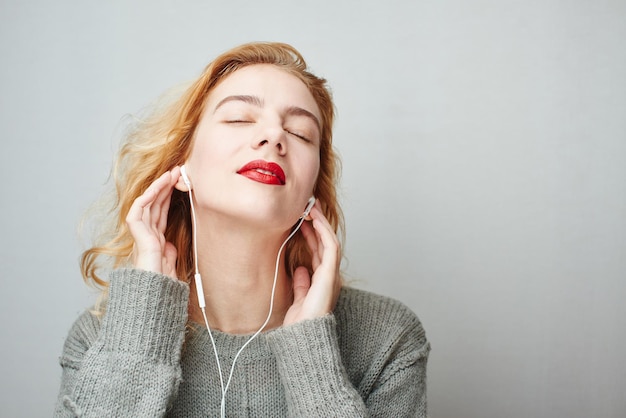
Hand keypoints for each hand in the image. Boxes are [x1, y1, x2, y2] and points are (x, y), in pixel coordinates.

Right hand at [126, 167, 180, 278]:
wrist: (156, 295)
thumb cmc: (163, 284)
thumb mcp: (172, 263)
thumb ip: (170, 252)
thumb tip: (171, 244)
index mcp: (156, 240)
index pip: (161, 211)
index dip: (168, 196)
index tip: (180, 182)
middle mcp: (148, 234)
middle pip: (155, 204)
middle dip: (165, 187)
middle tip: (177, 171)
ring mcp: (142, 234)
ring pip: (147, 204)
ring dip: (159, 187)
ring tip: (171, 173)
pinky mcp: (138, 236)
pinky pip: (139, 211)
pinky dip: (147, 197)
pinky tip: (158, 187)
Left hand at [283, 200, 341, 325]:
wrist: (304, 336)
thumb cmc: (301, 323)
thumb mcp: (297, 299)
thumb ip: (301, 284)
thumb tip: (300, 269)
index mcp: (322, 280)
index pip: (318, 251)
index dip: (311, 234)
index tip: (302, 219)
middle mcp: (329, 275)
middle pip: (324, 242)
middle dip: (317, 223)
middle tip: (308, 205)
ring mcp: (331, 274)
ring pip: (329, 241)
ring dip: (320, 223)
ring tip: (310, 207)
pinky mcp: (330, 274)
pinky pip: (330, 247)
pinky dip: (323, 232)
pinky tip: (315, 220)